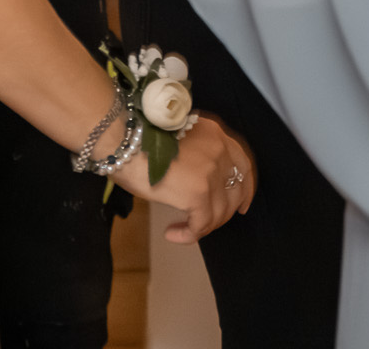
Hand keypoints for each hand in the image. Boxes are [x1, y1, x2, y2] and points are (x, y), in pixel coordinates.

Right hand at [111, 116, 255, 241]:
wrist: (122, 139)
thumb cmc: (138, 139)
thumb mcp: (178, 137)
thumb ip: (196, 153)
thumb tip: (197, 180)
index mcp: (216, 133)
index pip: (242, 164)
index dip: (245, 188)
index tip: (242, 204)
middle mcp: (219, 150)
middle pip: (236, 190)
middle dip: (225, 212)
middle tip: (210, 223)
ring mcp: (211, 172)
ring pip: (220, 212)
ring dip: (203, 226)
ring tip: (182, 230)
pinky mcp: (198, 193)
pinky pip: (202, 225)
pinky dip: (189, 235)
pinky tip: (172, 234)